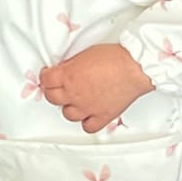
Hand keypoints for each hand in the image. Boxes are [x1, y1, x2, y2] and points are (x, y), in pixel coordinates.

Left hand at [38, 43, 152, 135]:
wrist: (135, 68)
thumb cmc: (115, 57)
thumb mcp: (86, 53)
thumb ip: (72, 65)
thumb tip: (65, 69)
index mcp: (69, 75)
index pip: (46, 80)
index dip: (46, 77)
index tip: (49, 76)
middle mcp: (75, 94)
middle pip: (52, 98)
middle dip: (53, 91)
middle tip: (59, 87)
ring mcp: (87, 107)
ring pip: (67, 114)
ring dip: (69, 106)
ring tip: (75, 99)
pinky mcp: (102, 116)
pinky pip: (88, 127)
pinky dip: (86, 122)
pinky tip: (89, 114)